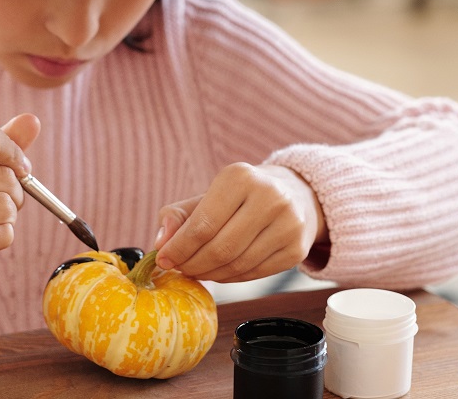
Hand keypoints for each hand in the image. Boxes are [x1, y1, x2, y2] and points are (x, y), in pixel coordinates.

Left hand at [153, 163, 327, 282]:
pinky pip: (254, 274)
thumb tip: (160, 243)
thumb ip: (176, 216)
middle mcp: (269, 198)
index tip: (163, 259)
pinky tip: (219, 272)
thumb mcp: (205, 196)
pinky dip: (230, 278)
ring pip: (237, 265)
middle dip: (192, 264)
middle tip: (179, 268)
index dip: (179, 248)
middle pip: (220, 249)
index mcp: (239, 177)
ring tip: (196, 270)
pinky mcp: (297, 249)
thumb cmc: (238, 197)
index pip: (202, 225)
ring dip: (210, 274)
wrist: (292, 195)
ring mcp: (288, 225)